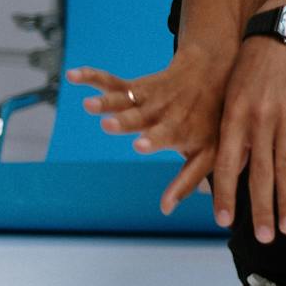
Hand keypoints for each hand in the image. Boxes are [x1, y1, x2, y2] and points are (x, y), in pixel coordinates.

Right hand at [70, 46, 231, 213]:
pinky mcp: (135, 88)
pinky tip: (74, 75)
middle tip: (109, 124)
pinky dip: (93, 77)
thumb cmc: (209, 123)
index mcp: (179, 130)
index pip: (166, 136)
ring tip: (89, 105)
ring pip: (124, 99)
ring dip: (106, 101)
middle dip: (124, 121)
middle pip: (139, 117)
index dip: (154, 140)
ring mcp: (147, 100)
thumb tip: (165, 210)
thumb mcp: (208, 153)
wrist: (212, 75)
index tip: (140, 144)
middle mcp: (161, 113)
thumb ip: (187, 181)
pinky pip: (111, 82)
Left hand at [211, 35, 285, 242]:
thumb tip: (233, 169)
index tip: (224, 222)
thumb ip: (232, 132)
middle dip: (260, 209)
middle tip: (263, 238)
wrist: (283, 32)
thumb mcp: (232, 94)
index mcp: (234, 119)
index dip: (225, 195)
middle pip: (259, 175)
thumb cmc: (252, 64)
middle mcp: (259, 122)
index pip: (226, 166)